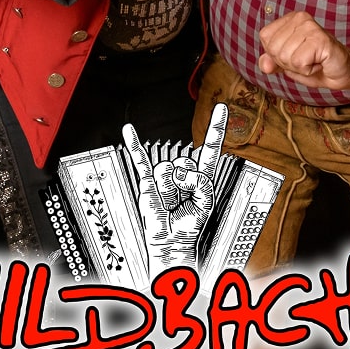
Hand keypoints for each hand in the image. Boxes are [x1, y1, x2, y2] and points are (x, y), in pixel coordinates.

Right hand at [124, 103, 227, 271]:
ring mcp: (165, 175)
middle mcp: (183, 170)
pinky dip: (134, 144)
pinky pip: (140, 159)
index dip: (216, 127)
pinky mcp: (148, 180)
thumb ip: (199, 182)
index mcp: (202, 174)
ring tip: (169, 202)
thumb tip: (178, 172)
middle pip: (185, 162)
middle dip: (185, 183)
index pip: (210, 147)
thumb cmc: (190, 222)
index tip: (221, 108)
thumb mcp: (205, 202)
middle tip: (183, 200)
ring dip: (169, 189)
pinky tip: (128, 131)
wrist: (171, 240)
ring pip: (167, 169)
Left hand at [257, 11, 349, 91]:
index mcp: (289, 19)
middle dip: (288, 63)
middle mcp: (299, 18)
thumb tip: (264, 64)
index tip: (296, 55)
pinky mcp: (320, 39)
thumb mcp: (287, 64)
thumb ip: (272, 62)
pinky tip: (320, 62)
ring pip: (286, 57)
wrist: (344, 71)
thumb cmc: (315, 64)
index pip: (265, 39)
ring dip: (300, 67)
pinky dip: (309, 70)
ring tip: (314, 60)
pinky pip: (299, 63)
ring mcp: (310, 27)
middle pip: (274, 49)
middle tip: (307, 59)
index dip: (277, 55)